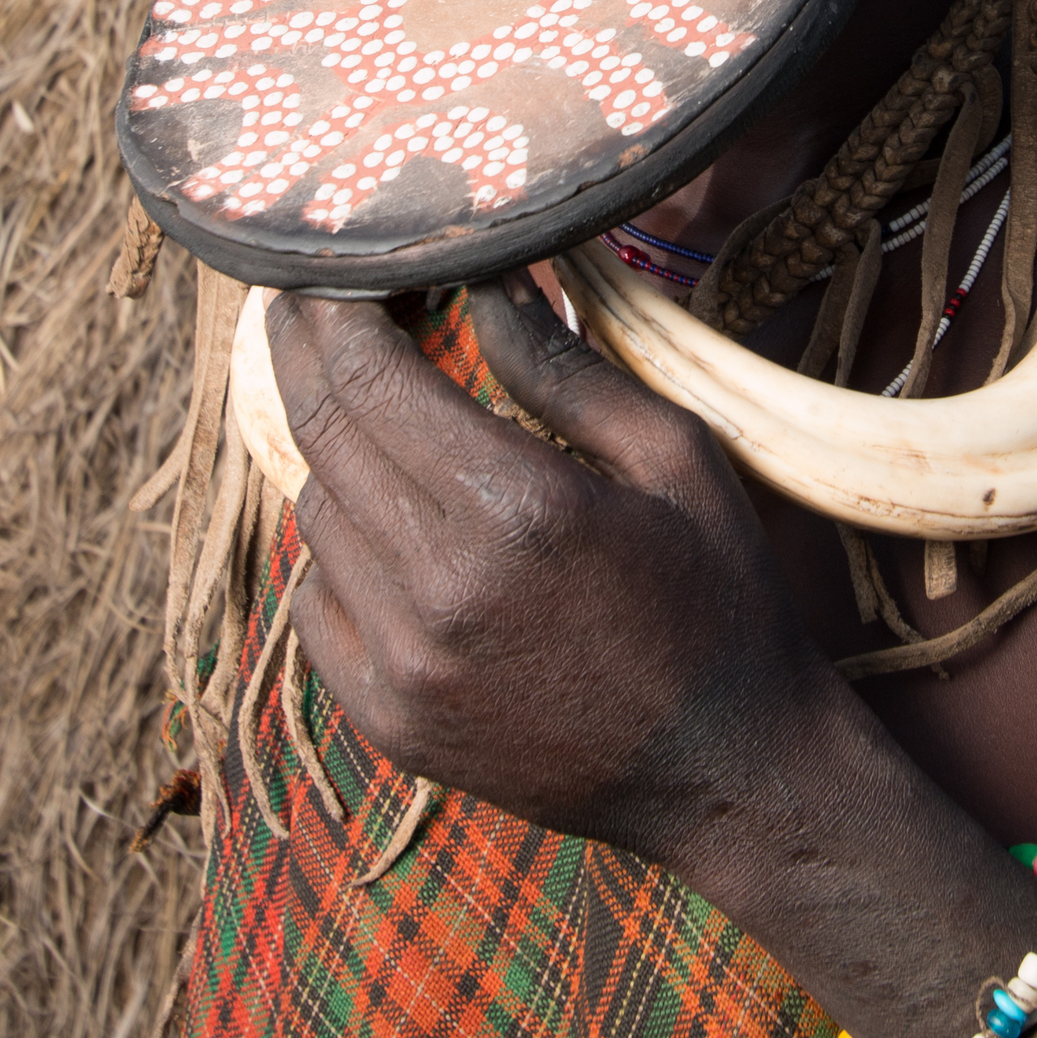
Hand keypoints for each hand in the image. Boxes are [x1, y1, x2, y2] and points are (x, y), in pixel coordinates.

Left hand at [273, 277, 825, 864]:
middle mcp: (440, 589)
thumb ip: (566, 366)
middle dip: (306, 352)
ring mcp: (404, 666)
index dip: (336, 307)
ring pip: (315, 513)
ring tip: (384, 421)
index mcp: (518, 508)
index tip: (331, 267)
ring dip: (339, 452)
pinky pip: (316, 601)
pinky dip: (339, 550)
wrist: (731, 770)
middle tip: (309, 305)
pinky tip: (392, 530)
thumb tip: (487, 282)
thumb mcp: (675, 457)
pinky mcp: (388, 721)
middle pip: (321, 432)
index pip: (370, 375)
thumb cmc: (719, 598)